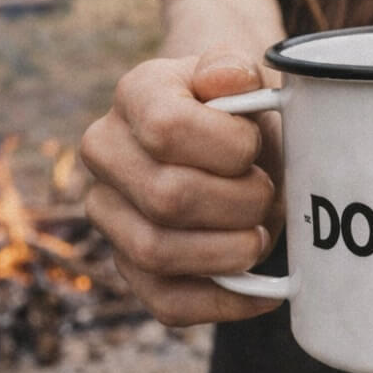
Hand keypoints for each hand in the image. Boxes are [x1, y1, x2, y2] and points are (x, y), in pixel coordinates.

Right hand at [80, 50, 284, 326]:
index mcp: (134, 95)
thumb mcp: (246, 78)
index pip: (167, 129)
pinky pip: (166, 303)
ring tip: (260, 234)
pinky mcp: (131, 268)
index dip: (229, 147)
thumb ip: (235, 69)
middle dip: (239, 203)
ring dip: (228, 252)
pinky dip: (223, 302)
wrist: (237, 139)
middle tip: (267, 194)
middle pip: (167, 197)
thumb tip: (228, 77)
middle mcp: (105, 153)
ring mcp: (110, 214)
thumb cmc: (243, 112)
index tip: (254, 148)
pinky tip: (263, 289)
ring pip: (157, 253)